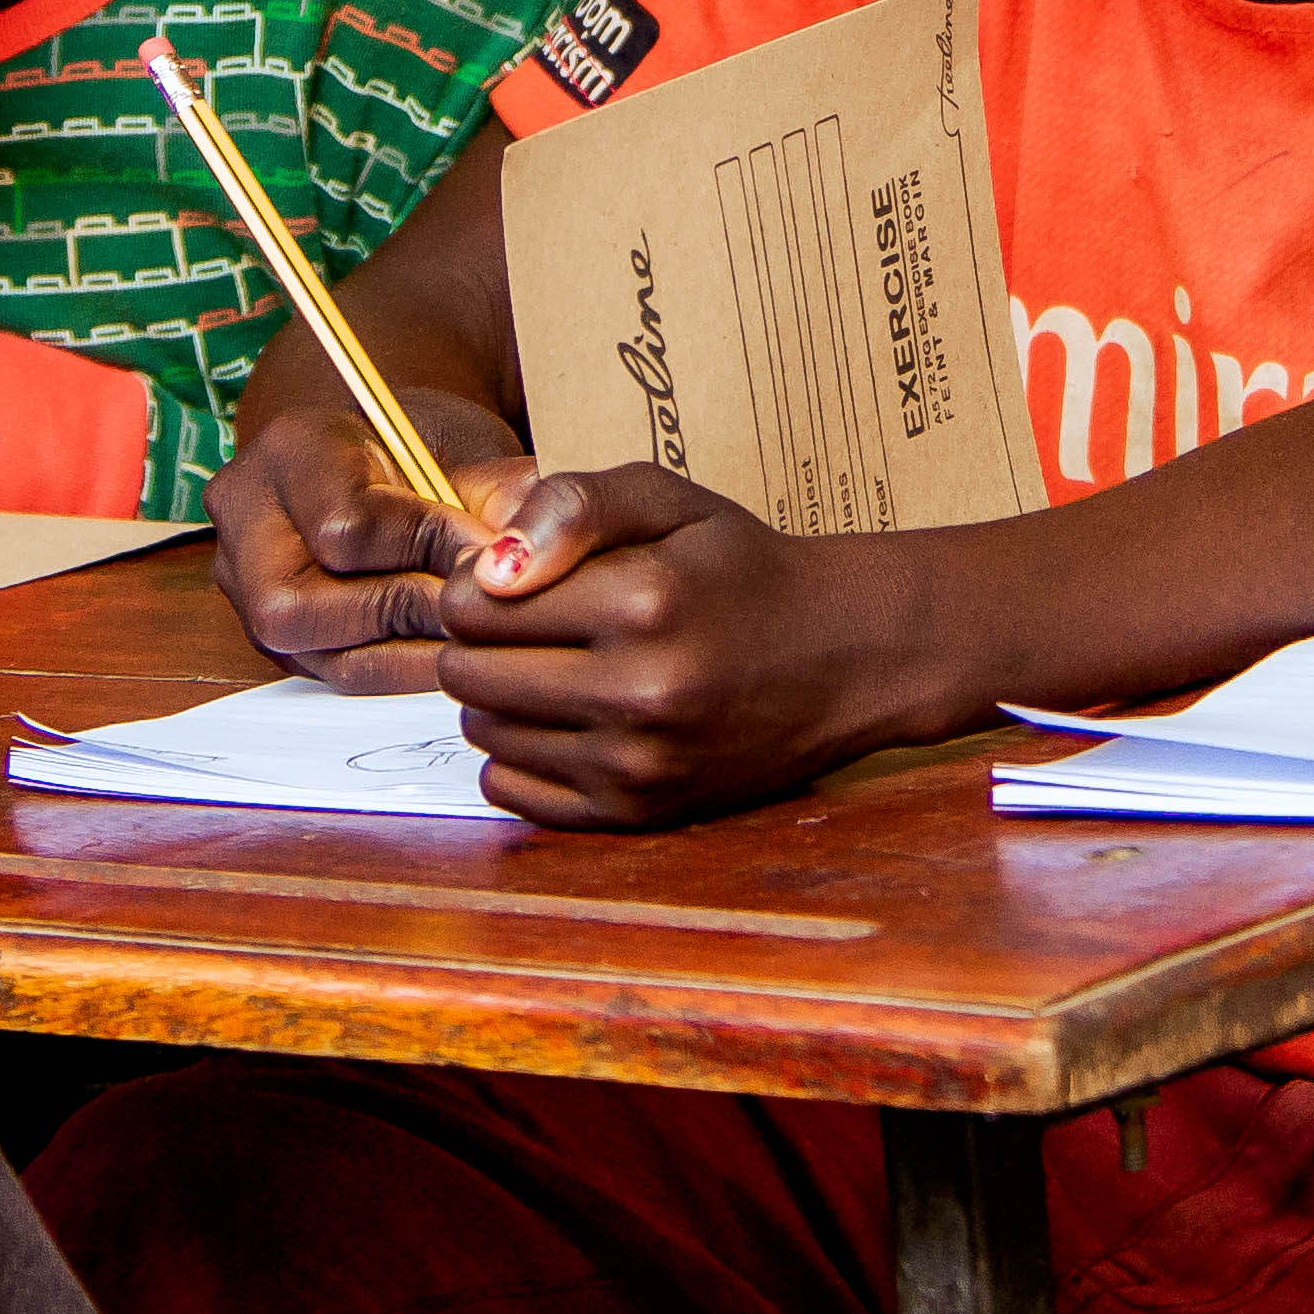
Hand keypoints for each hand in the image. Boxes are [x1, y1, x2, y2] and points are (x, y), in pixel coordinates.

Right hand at [210, 401, 506, 688]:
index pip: (345, 526)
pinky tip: (455, 654)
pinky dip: (407, 671)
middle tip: (491, 608)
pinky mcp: (272, 640)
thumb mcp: (466, 447)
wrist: (388, 462)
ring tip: (479, 634)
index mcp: (287, 450)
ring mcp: (244, 587)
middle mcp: (243, 521)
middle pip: (308, 604)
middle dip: (415, 610)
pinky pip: (340, 676)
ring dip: (415, 652)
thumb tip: (521, 554)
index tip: (498, 555)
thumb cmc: (427, 447)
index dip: (431, 548)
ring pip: (323, 653)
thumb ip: (497, 493)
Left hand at [430, 461, 932, 826]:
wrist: (843, 655)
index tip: (507, 578)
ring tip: (552, 666)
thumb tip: (492, 567)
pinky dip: (517, 757)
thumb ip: (571, 507)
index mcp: (645, 601)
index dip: (476, 585)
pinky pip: (512, 794)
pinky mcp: (639, 813)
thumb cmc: (741, 569)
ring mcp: (640, 764)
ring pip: (485, 734)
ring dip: (498, 698)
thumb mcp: (666, 501)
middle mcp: (642, 692)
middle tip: (525, 622)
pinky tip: (562, 720)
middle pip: (470, 674)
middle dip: (478, 641)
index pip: (476, 606)